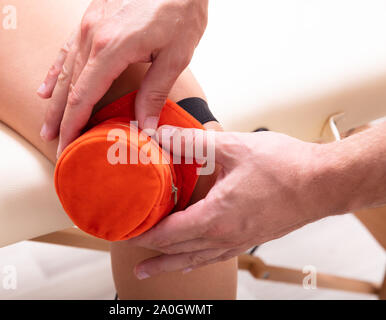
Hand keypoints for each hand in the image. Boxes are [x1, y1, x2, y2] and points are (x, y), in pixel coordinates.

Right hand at [37, 0, 208, 157]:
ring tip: (48, 125)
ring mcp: (88, 25)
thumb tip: (146, 126)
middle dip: (60, 119)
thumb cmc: (180, 8)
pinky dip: (55, 71)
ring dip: (54, 101)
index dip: (73, 125)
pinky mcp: (92, 18)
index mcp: (111, 48)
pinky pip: (66, 49)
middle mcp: (92, 36)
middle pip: (69, 87)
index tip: (66, 147)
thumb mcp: (176, 55)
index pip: (83, 97)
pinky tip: (45, 88)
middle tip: (55, 145)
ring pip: (64, 70)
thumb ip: (155, 91)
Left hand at [127, 126, 331, 279]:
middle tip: (131, 258)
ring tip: (151, 271)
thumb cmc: (285, 167)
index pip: (168, 235)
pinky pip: (216, 255)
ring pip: (196, 259)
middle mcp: (225, 237)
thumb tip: (160, 133)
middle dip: (152, 254)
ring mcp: (239, 241)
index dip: (144, 235)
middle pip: (178, 252)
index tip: (126, 234)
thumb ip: (192, 141)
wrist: (325, 183)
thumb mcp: (232, 147)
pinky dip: (196, 259)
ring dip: (170, 263)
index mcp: (216, 218)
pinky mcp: (251, 238)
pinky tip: (192, 259)